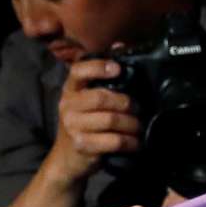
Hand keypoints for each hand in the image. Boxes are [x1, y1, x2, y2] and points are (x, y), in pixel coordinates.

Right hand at [48, 58, 139, 189]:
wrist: (67, 160)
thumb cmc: (83, 125)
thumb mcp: (85, 101)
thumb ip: (100, 77)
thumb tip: (119, 45)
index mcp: (69, 91)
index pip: (78, 71)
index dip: (98, 68)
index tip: (118, 69)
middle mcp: (68, 106)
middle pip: (102, 98)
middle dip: (126, 104)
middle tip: (138, 109)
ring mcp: (73, 126)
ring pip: (112, 120)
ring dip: (132, 124)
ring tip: (138, 127)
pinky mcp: (83, 145)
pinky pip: (115, 140)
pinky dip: (130, 141)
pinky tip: (135, 142)